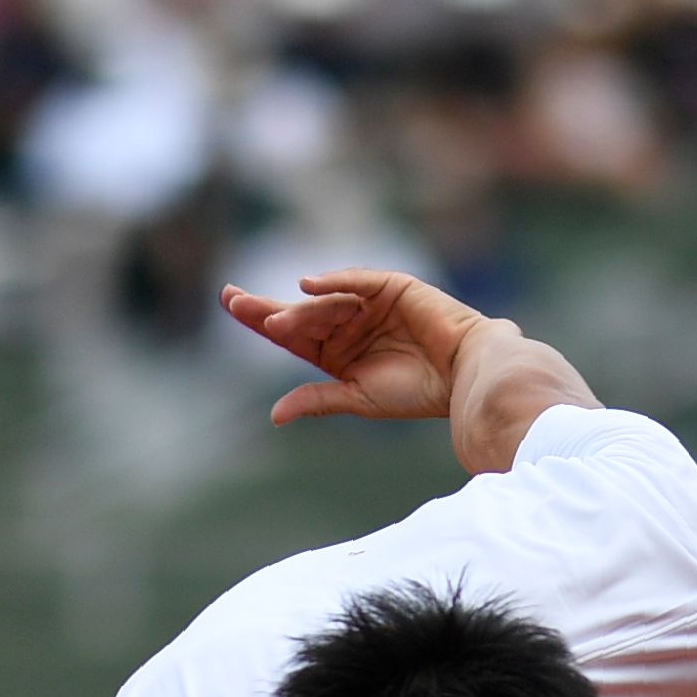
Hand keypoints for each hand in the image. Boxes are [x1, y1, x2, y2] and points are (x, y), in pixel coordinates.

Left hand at [223, 269, 597, 473]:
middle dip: (265, 307)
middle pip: (298, 312)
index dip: (261, 318)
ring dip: (301, 311)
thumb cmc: (418, 391)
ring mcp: (368, 302)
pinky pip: (356, 281)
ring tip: (278, 324)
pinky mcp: (391, 286)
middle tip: (233, 301)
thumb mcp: (359, 397)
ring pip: (324, 302)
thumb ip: (319, 399)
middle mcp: (348, 323)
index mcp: (336, 351)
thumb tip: (275, 415)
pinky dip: (333, 282)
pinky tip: (308, 287)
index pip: (291, 332)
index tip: (231, 303)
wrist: (465, 376)